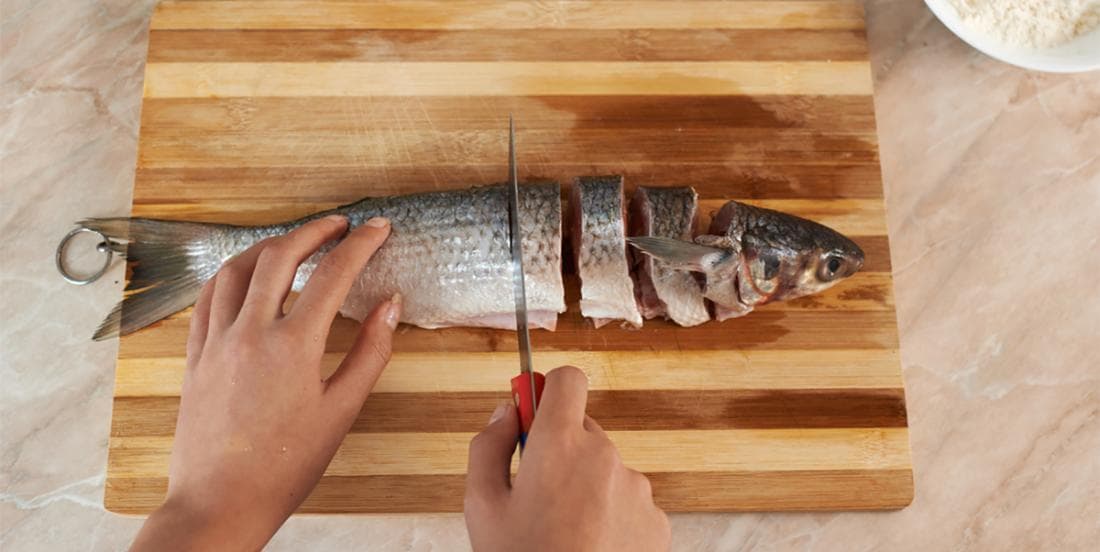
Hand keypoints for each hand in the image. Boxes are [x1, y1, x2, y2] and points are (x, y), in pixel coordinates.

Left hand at [132, 215, 399, 550]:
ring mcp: (216, 340)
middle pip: (281, 255)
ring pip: (237, 268)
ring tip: (293, 243)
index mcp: (293, 345)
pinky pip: (208, 297)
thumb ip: (370, 352)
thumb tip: (390, 306)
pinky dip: (230, 273)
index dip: (360, 243)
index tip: (378, 228)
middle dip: (314, 230)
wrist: (221, 502)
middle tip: (339, 225)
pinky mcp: (196, 355)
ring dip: (269, 245)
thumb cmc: (285, 465)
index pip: (333, 274)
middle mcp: (250, 332)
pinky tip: (245, 276)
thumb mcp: (341, 410)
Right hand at [464, 367, 669, 551]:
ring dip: (586, 487)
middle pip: (583, 430)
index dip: (548, 391)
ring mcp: (637, 490)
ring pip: (605, 469)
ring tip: (563, 534)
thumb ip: (488, 445)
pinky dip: (610, 517)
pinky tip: (590, 548)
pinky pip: (628, 503)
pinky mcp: (657, 522)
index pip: (568, 380)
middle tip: (536, 494)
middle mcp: (605, 456)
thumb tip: (505, 412)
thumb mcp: (481, 506)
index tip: (533, 412)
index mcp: (561, 445)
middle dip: (560, 450)